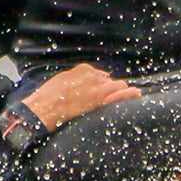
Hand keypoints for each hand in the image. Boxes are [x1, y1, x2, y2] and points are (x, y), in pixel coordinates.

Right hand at [19, 63, 139, 130]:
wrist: (44, 109)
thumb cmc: (48, 97)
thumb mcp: (61, 80)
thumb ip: (76, 78)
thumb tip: (84, 82)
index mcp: (82, 70)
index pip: (99, 74)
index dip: (100, 83)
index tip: (99, 89)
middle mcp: (92, 77)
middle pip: (110, 81)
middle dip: (110, 88)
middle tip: (109, 96)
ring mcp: (97, 89)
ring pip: (118, 86)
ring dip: (120, 91)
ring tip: (125, 96)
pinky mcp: (99, 102)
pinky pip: (120, 96)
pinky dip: (129, 94)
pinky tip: (136, 94)